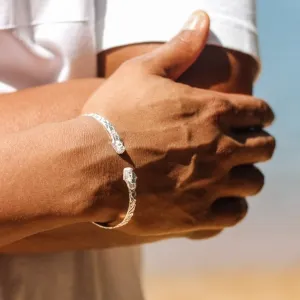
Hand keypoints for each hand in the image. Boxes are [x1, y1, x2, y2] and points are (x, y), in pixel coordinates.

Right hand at [82, 11, 274, 235]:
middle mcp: (221, 149)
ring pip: (254, 183)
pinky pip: (234, 214)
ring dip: (246, 176)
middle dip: (258, 145)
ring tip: (231, 174)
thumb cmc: (112, 116)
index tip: (253, 119)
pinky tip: (219, 200)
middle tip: (242, 145)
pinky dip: (233, 207)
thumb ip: (178, 48)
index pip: (262, 113)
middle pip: (265, 149)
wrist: (90, 166)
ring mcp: (210, 185)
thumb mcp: (141, 72)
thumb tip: (202, 18)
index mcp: (214, 112)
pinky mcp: (196, 215)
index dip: (261, 115)